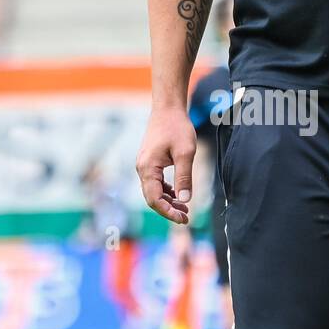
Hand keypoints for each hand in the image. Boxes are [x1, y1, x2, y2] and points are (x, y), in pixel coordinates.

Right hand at [136, 108, 195, 222]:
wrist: (168, 109)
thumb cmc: (177, 128)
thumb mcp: (185, 153)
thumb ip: (184, 177)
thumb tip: (185, 200)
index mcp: (147, 168)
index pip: (154, 199)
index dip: (168, 212)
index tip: (184, 219)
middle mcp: (142, 169)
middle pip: (152, 198)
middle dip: (168, 210)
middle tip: (187, 217)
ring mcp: (144, 166)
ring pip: (154, 191)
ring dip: (168, 202)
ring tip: (185, 209)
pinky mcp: (150, 162)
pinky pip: (156, 183)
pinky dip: (167, 192)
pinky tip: (178, 195)